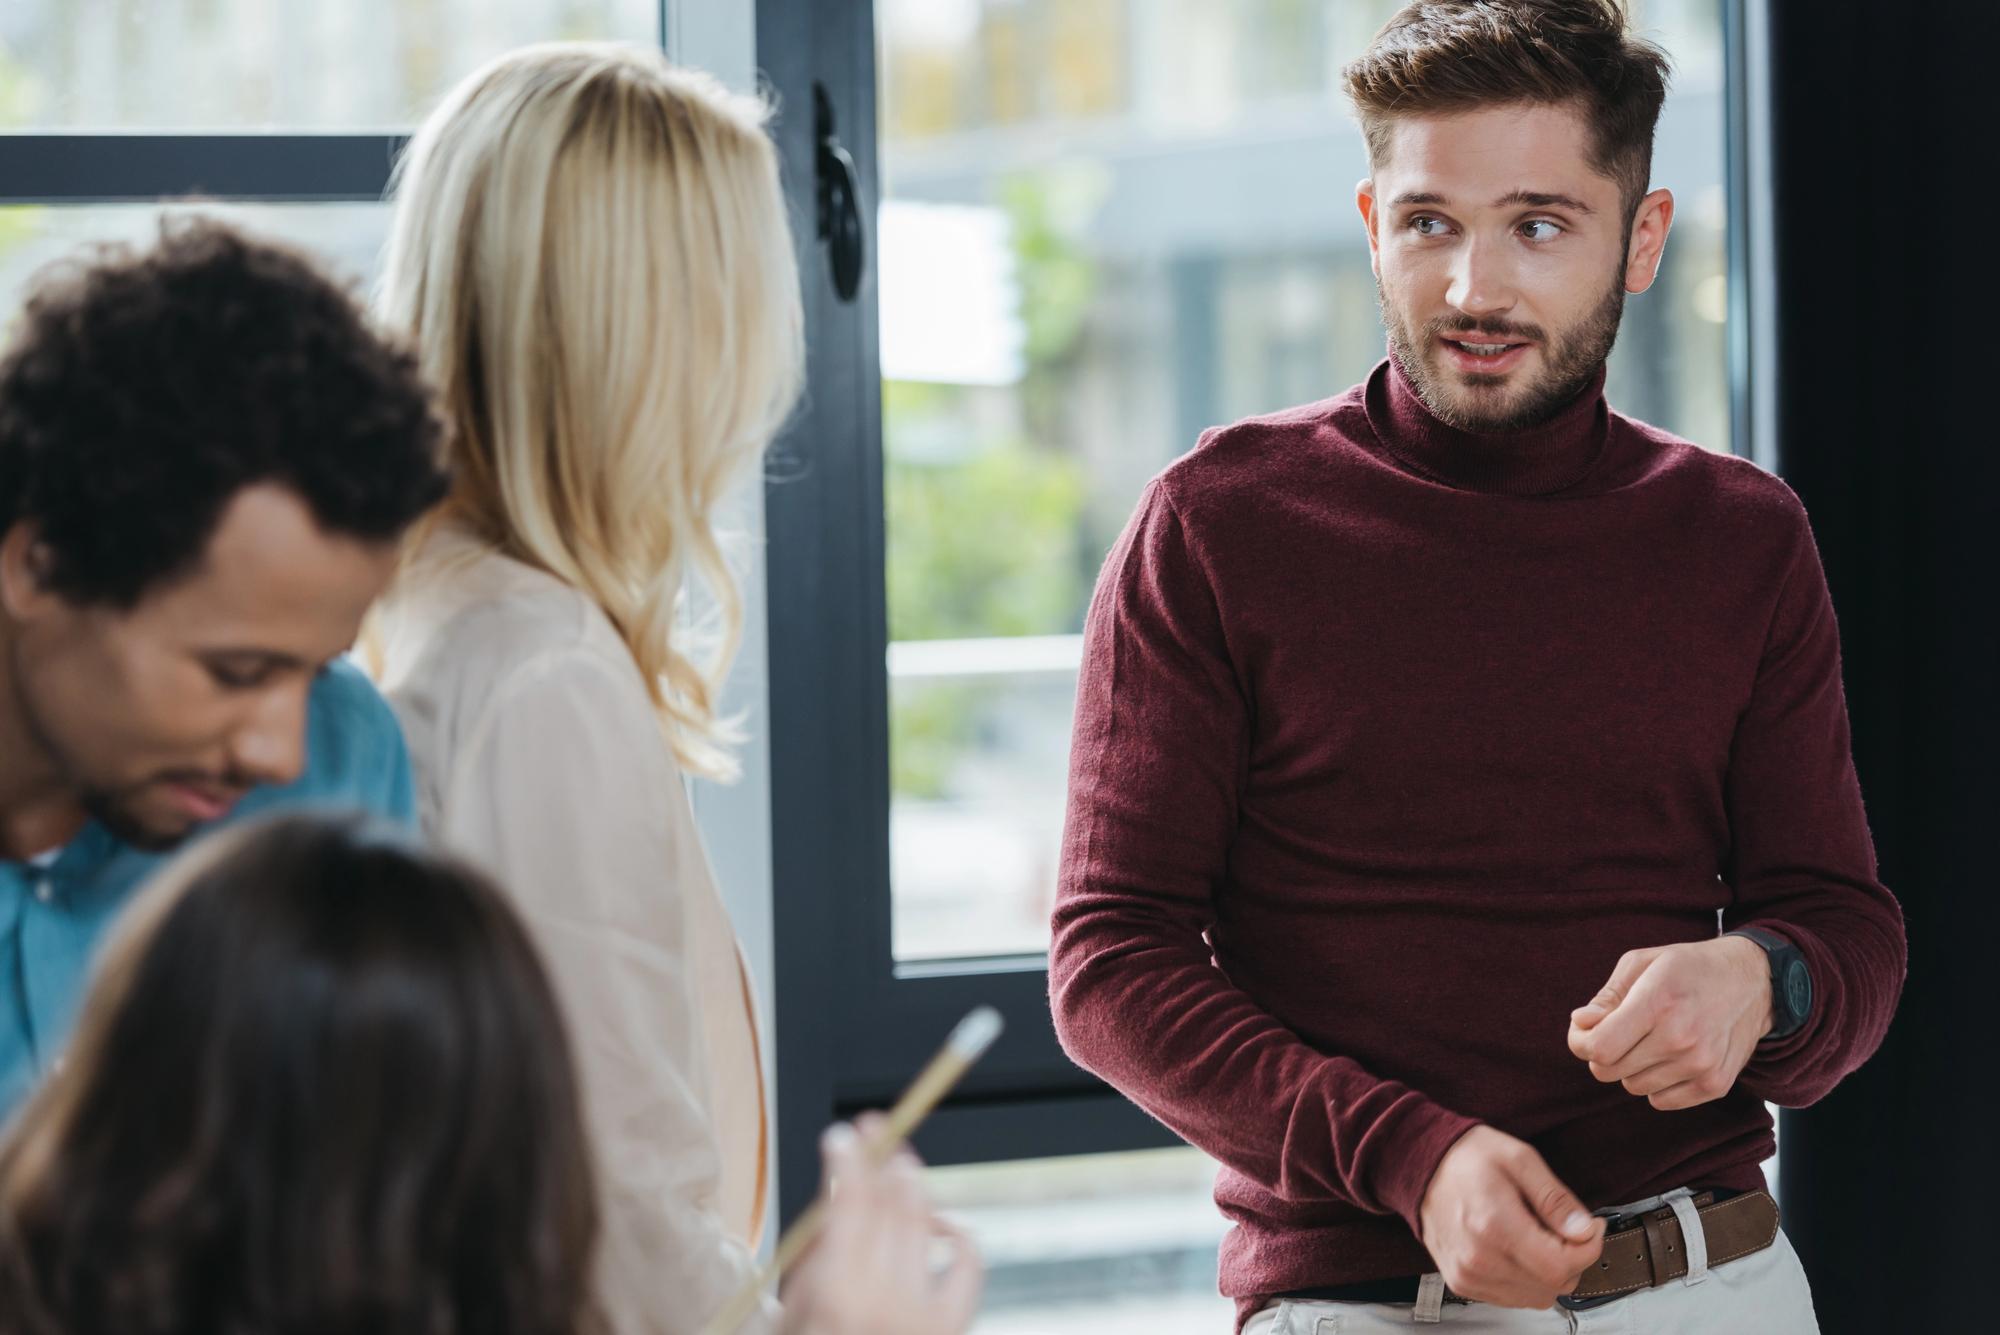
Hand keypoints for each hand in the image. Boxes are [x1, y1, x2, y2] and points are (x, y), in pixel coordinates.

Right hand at [780, 1114, 982, 1334]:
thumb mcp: (790, 1311)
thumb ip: (814, 1255)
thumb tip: (840, 1188)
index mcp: (836, 1296)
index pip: (851, 1201)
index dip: (850, 1158)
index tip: (844, 1136)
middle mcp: (883, 1304)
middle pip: (890, 1203)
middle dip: (882, 1158)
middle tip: (876, 1132)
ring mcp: (923, 1318)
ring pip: (925, 1223)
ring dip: (914, 1184)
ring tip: (901, 1165)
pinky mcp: (950, 1329)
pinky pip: (967, 1264)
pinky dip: (957, 1234)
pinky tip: (938, 1222)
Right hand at [1418, 1126, 1604, 1307]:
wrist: (1419, 1165)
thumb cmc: (1465, 1158)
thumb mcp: (1519, 1159)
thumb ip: (1554, 1198)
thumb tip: (1583, 1229)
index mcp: (1495, 1225)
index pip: (1562, 1265)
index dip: (1588, 1248)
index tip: (1590, 1227)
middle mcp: (1479, 1258)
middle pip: (1555, 1285)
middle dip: (1572, 1258)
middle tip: (1563, 1227)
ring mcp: (1469, 1275)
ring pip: (1538, 1298)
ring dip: (1549, 1272)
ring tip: (1535, 1237)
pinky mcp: (1463, 1283)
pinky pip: (1514, 1299)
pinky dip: (1526, 1280)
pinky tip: (1517, 1250)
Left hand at [1567, 936, 1772, 1109]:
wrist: (1756, 982)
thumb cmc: (1689, 968)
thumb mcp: (1642, 963)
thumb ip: (1606, 997)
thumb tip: (1581, 1024)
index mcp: (1658, 1002)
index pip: (1600, 1048)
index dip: (1581, 1042)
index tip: (1585, 1031)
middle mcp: (1680, 1038)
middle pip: (1610, 1071)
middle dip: (1602, 1054)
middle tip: (1615, 1034)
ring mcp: (1701, 1065)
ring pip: (1634, 1087)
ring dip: (1631, 1068)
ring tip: (1649, 1040)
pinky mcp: (1716, 1085)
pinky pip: (1661, 1101)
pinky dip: (1656, 1084)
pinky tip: (1669, 1057)